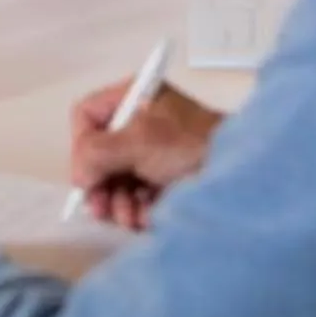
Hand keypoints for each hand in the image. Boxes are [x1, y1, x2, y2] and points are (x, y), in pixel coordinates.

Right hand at [68, 80, 220, 230]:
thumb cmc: (189, 144)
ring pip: (116, 180)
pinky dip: (137, 209)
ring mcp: (152, 151)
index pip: (87, 117)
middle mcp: (139, 121)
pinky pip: (137, 194)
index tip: (86, 175)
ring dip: (118, 203)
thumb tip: (79, 176)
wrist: (236, 171)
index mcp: (133, 97)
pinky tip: (146, 218)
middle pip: (99, 155)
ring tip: (130, 217)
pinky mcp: (164, 177)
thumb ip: (97, 154)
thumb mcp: (138, 141)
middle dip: (100, 185)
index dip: (80, 146)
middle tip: (100, 210)